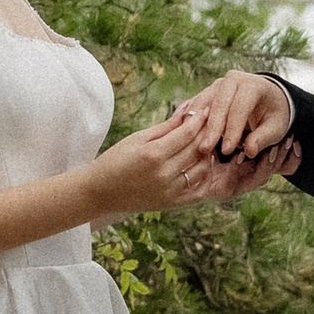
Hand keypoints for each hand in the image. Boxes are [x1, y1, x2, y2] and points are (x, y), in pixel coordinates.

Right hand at [90, 102, 233, 218]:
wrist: (101, 192)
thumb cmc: (116, 160)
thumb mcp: (137, 138)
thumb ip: (165, 127)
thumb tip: (187, 110)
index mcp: (153, 154)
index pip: (187, 133)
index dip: (199, 119)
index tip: (205, 109)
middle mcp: (164, 174)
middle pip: (196, 149)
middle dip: (206, 132)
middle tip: (211, 121)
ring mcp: (170, 191)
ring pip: (202, 168)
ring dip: (207, 154)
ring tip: (205, 142)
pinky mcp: (173, 203)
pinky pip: (199, 189)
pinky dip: (205, 175)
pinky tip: (202, 164)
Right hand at [177, 70, 293, 165]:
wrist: (267, 98)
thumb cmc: (273, 114)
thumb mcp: (276, 127)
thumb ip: (263, 138)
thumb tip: (249, 151)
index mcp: (253, 85)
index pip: (240, 106)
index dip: (233, 129)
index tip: (227, 150)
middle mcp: (233, 79)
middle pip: (218, 103)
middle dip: (211, 128)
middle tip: (204, 149)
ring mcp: (218, 84)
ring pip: (203, 103)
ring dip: (197, 124)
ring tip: (193, 144)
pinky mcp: (208, 91)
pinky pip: (196, 105)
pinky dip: (191, 120)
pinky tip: (185, 136)